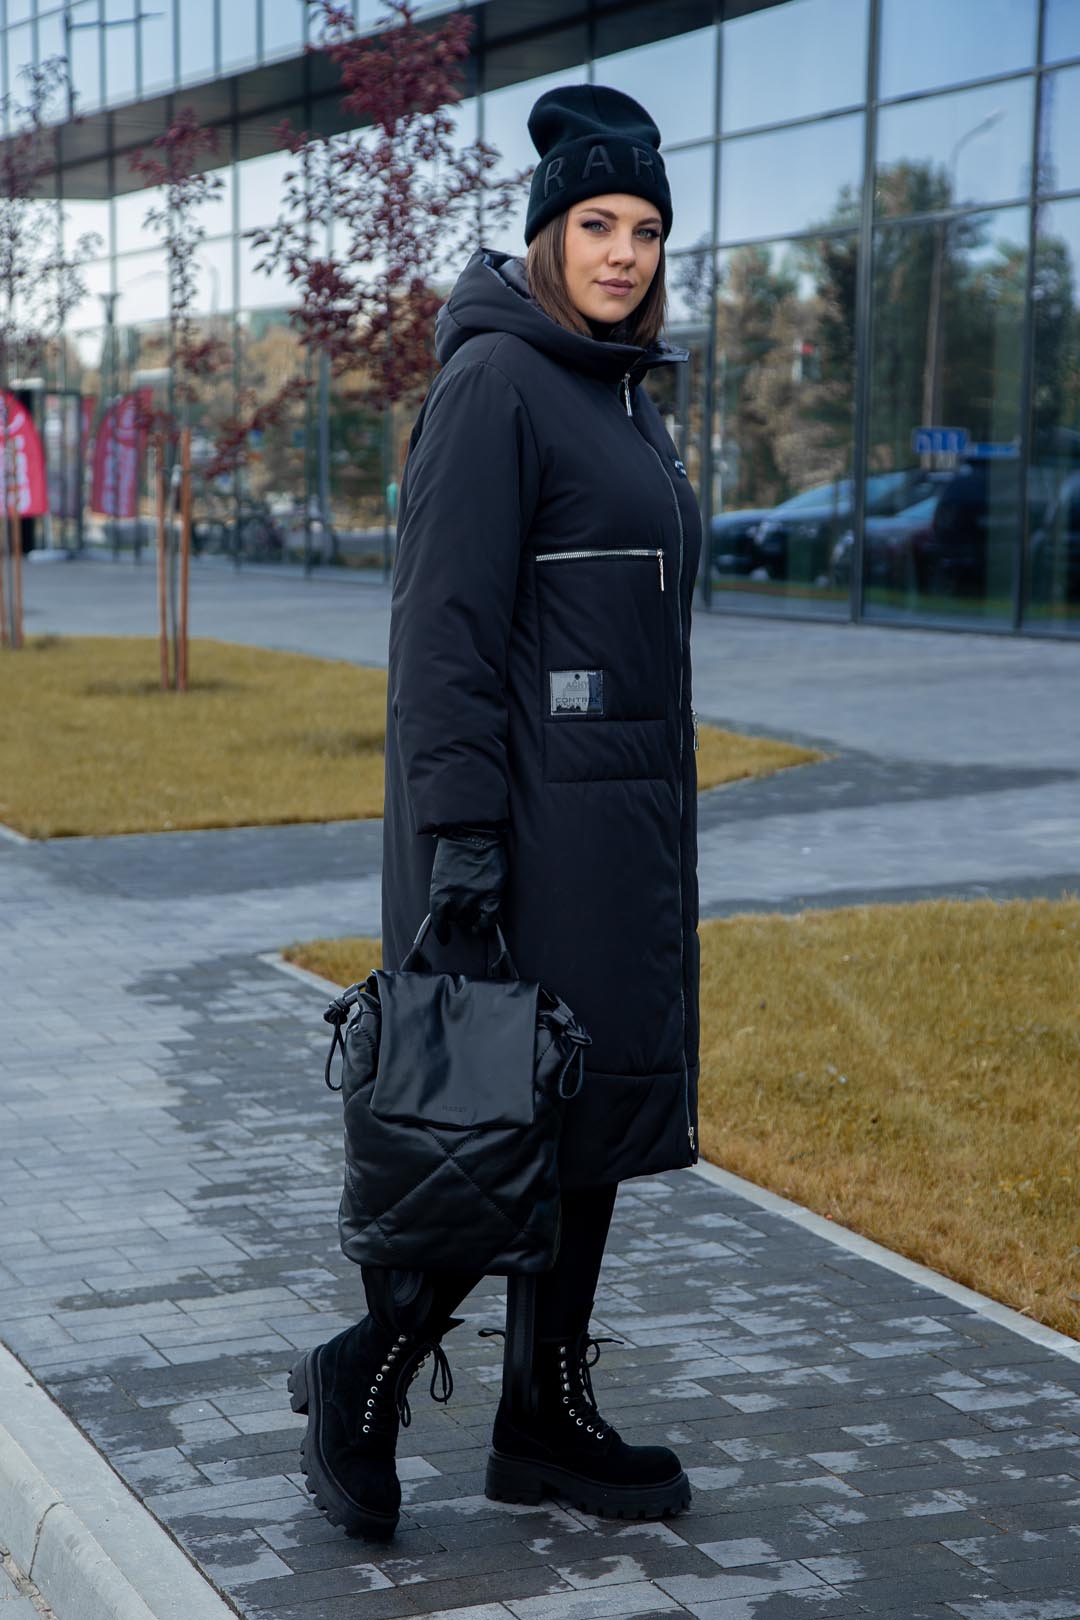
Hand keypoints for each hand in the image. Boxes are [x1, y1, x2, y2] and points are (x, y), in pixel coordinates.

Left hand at [428, 824, 507, 945]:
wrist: (472, 833)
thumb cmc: (454, 851)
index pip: (439, 922)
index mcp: (438, 895)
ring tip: (477, 912)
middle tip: (466, 911)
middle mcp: (455, 900)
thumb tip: (449, 910)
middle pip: (459, 921)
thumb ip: (445, 894)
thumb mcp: (440, 875)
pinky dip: (487, 925)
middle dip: (461, 918)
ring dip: (475, 919)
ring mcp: (474, 899)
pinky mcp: (492, 895)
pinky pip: (489, 920)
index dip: (443, 931)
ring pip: (474, 922)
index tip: (445, 937)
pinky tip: (486, 925)